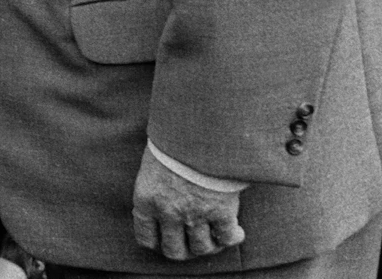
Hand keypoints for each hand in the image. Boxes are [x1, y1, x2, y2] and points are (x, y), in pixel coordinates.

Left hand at [130, 148, 245, 260]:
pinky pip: (227, 238)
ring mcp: (194, 214)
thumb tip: (164, 195)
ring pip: (202, 249)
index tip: (166, 237)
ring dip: (210, 246)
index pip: (146, 238)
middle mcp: (167, 212)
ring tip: (215, 235)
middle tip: (193, 242)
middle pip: (175, 251)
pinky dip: (233, 238)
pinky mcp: (220, 212)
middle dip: (185, 251)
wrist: (198, 129)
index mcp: (146, 199)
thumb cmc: (174, 139)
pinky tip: (236, 231)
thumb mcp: (153, 163)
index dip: (158, 242)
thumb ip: (156, 187)